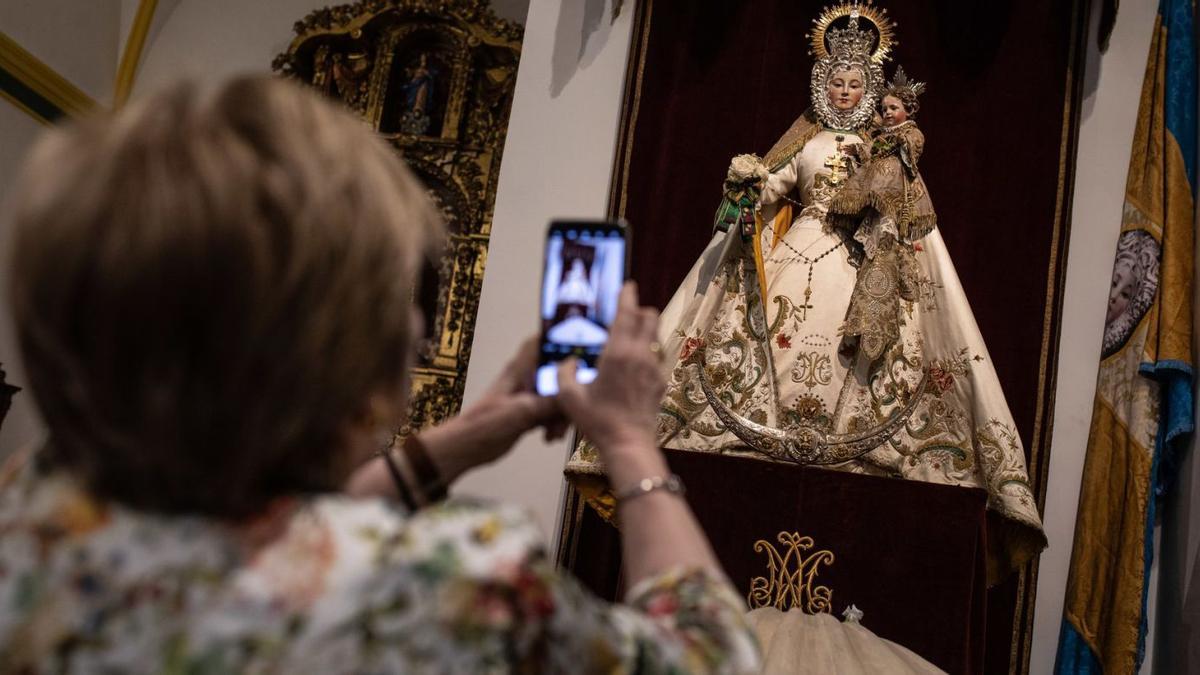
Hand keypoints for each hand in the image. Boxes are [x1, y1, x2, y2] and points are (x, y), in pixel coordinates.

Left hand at [345, 337, 562, 499]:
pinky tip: (550, 437)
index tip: (578, 344)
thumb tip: (573, 395)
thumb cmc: (486, 424)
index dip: (557, 339)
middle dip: (568, 389)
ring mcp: (527, 397)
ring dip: (562, 413)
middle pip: (556, 373)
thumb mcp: (522, 411)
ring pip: (556, 396)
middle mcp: (525, 380)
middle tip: (572, 409)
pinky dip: (554, 424)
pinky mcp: (529, 415)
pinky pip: (550, 414)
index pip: (538, 343)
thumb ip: (549, 402)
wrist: (466, 448)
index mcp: (519, 370)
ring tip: (556, 433)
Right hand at [556, 283, 664, 457]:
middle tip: (626, 313)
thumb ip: (565, 372)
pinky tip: (634, 367)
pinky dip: (647, 353)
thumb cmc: (597, 421)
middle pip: (650, 317)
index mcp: (617, 353)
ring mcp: (654, 369)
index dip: (627, 296)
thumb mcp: (569, 396)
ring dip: (644, 331)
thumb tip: (570, 362)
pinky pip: (656, 358)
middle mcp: (640, 355)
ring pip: (655, 336)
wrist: (628, 444)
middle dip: (640, 309)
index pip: (626, 313)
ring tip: (628, 341)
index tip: (626, 286)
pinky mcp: (661, 382)